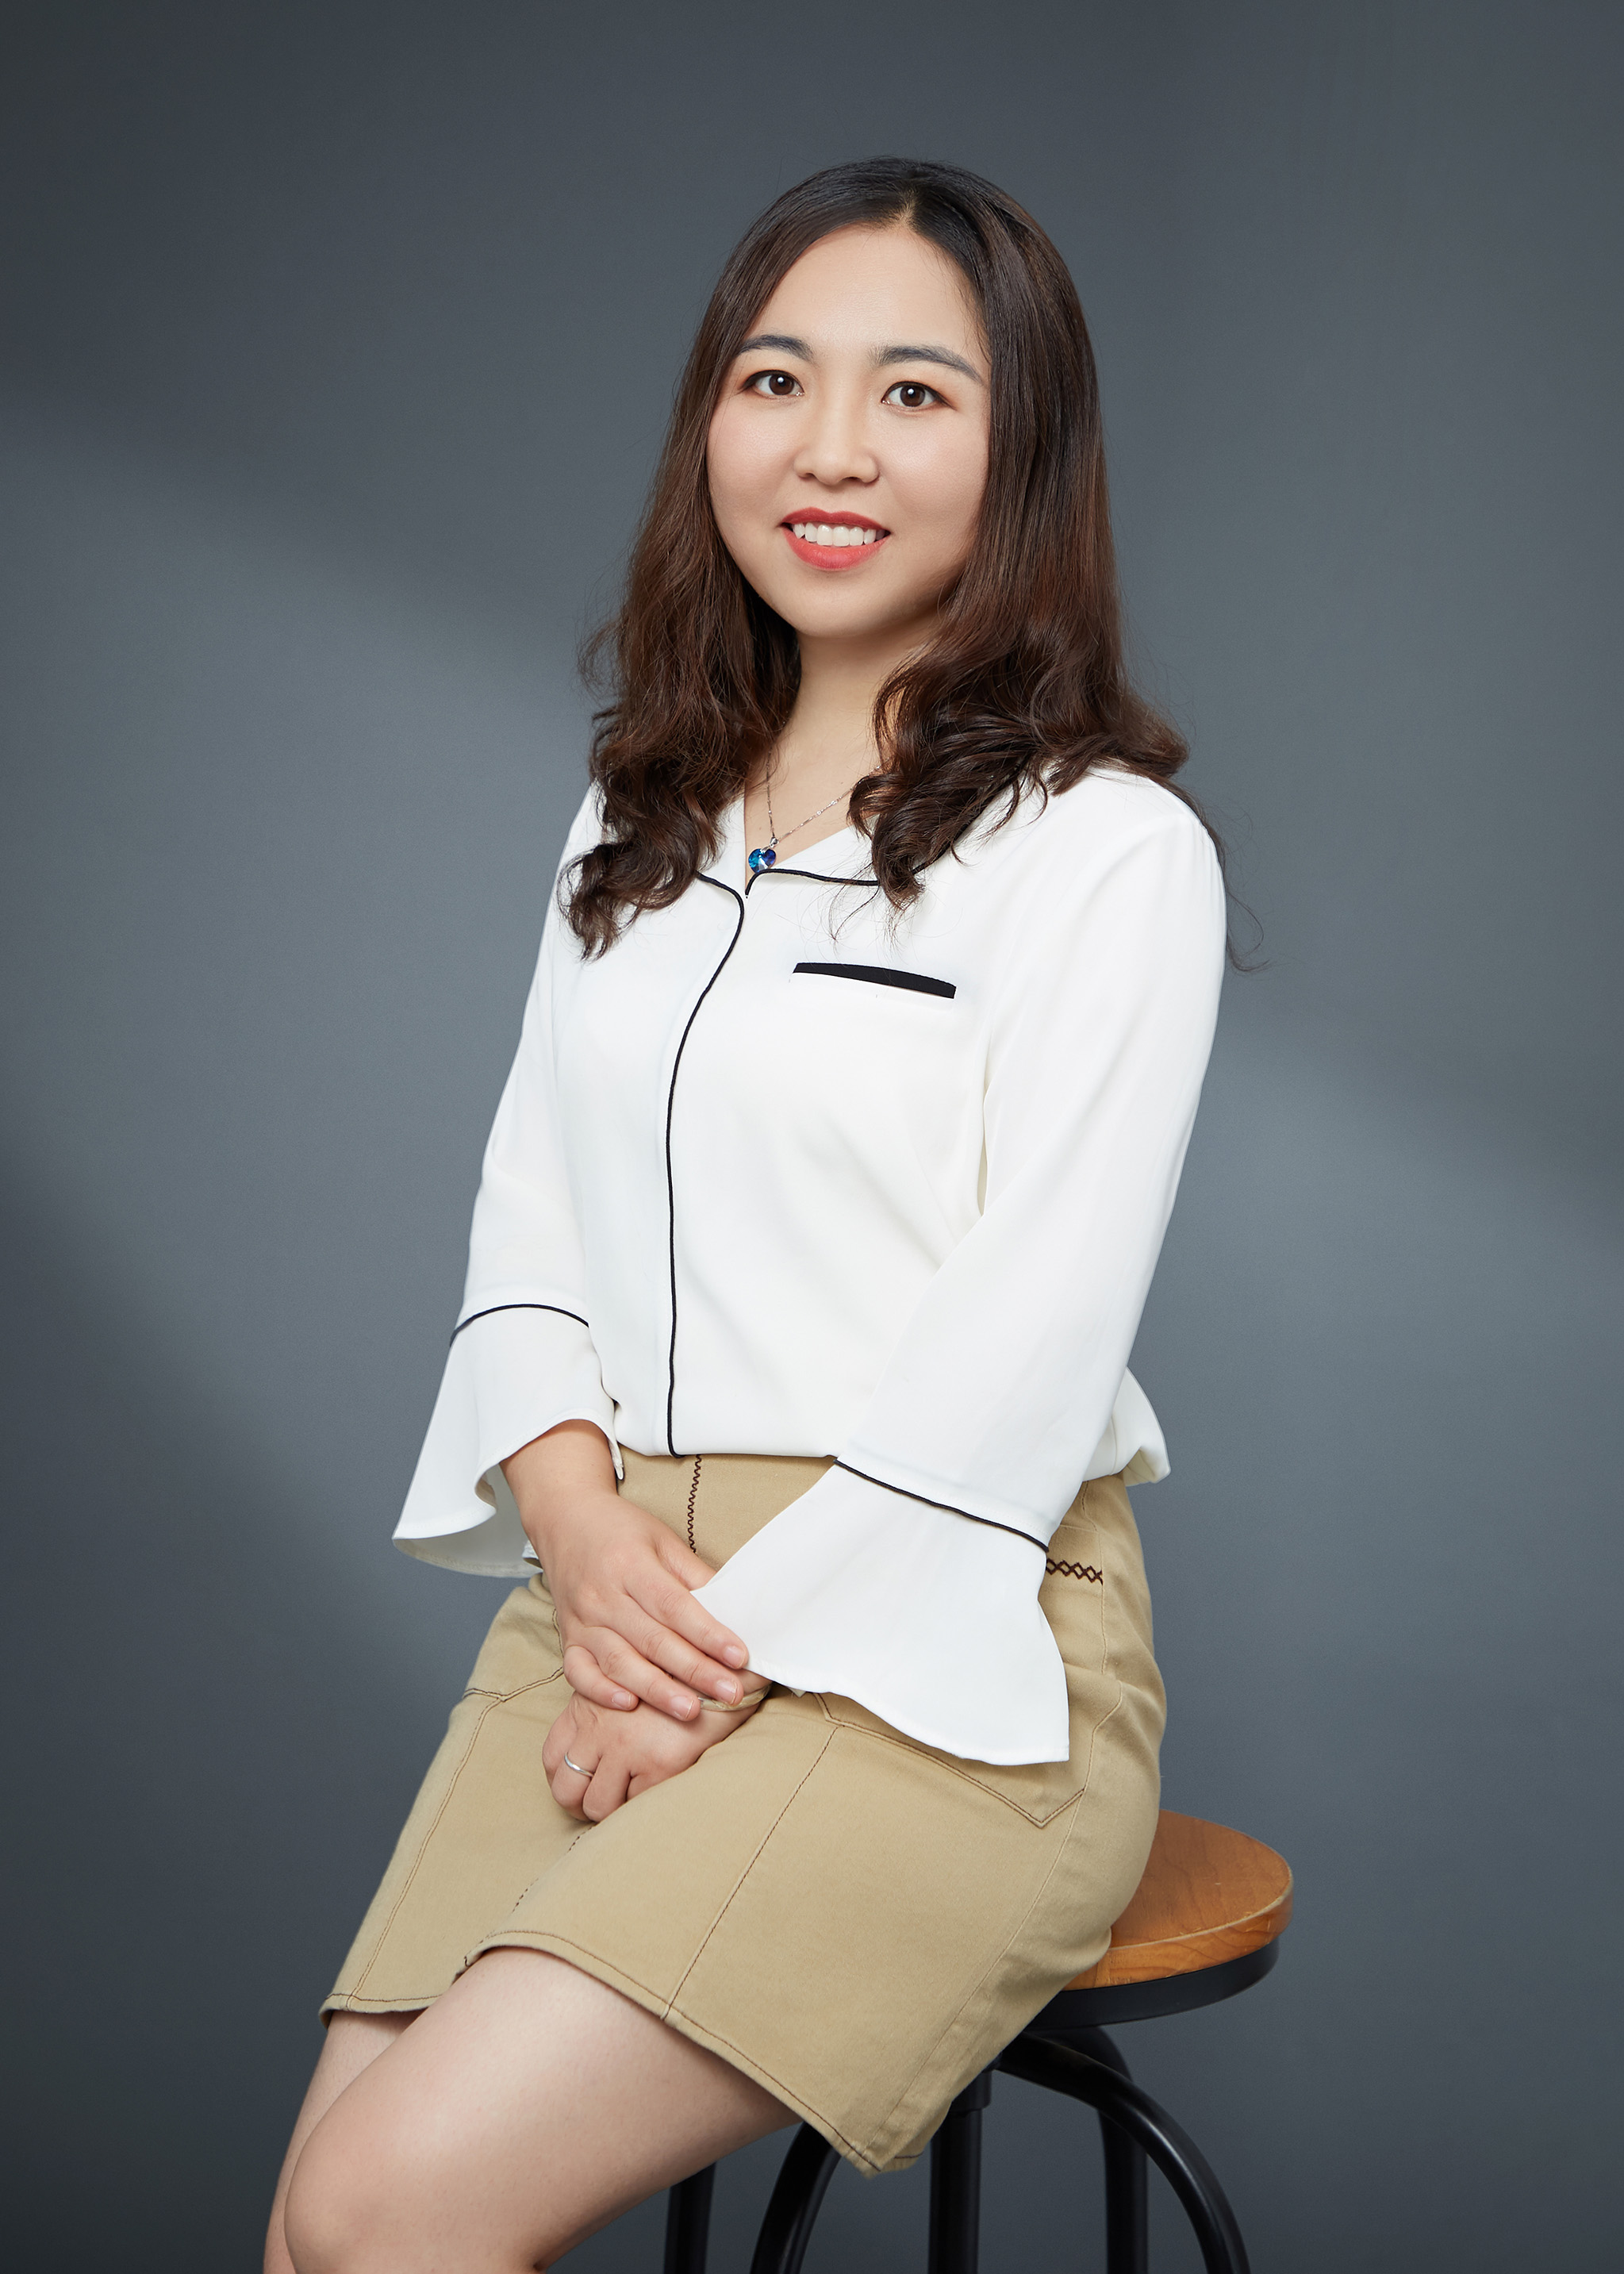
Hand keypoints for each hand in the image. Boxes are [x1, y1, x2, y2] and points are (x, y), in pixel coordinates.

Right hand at [503, 1421, 752, 1722]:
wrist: (565, 1520)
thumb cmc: (621, 1530)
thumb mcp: (663, 1540)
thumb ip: (695, 1575)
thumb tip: (735, 1610)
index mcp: (632, 1565)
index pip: (675, 1606)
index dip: (708, 1633)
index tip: (739, 1656)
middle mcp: (604, 1595)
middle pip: (653, 1639)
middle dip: (695, 1671)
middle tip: (730, 1693)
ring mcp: (582, 1619)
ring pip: (620, 1661)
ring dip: (656, 1690)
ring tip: (690, 1711)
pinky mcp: (568, 1638)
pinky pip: (578, 1671)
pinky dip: (601, 1690)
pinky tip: (629, 1705)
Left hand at [543, 1685, 765, 1822]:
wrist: (725, 1671)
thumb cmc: (680, 1680)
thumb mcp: (628, 1683)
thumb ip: (602, 1712)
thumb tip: (592, 1754)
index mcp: (587, 1703)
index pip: (553, 1756)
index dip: (565, 1779)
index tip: (584, 1786)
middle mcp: (597, 1726)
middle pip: (565, 1787)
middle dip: (580, 1805)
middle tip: (605, 1805)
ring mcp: (624, 1747)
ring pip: (596, 1805)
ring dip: (612, 1810)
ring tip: (632, 1803)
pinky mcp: (657, 1764)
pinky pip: (635, 1807)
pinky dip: (644, 1805)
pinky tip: (660, 1790)